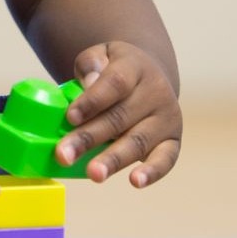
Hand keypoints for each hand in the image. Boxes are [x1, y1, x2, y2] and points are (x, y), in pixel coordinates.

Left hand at [59, 41, 181, 185]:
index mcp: (135, 67)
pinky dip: (152, 172)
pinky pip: (165, 159)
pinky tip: (135, 182)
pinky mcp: (172, 141)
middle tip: (64, 156)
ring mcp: (166, 118)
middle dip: (89, 138)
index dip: (92, 100)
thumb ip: (90, 65)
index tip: (70, 117)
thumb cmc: (114, 71)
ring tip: (94, 174)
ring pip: (138, 141)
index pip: (114, 83)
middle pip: (120, 117)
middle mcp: (156, 92)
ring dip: (113, 159)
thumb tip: (88, 85)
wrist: (149, 76)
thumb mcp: (100, 55)